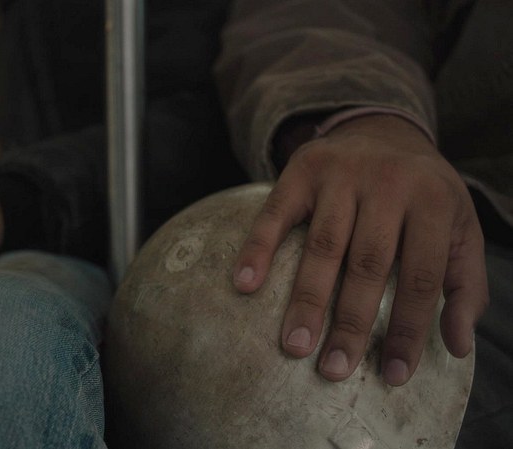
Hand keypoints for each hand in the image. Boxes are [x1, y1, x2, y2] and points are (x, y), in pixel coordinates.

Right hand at [233, 114, 487, 385]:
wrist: (382, 128)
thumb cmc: (423, 192)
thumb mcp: (459, 228)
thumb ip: (464, 284)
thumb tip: (457, 346)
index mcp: (434, 203)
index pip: (423, 277)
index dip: (409, 329)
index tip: (395, 375)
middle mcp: (388, 185)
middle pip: (368, 264)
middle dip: (351, 322)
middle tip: (332, 369)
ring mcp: (341, 175)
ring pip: (324, 246)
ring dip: (307, 299)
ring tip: (294, 345)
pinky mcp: (301, 170)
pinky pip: (276, 213)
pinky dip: (258, 248)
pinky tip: (245, 284)